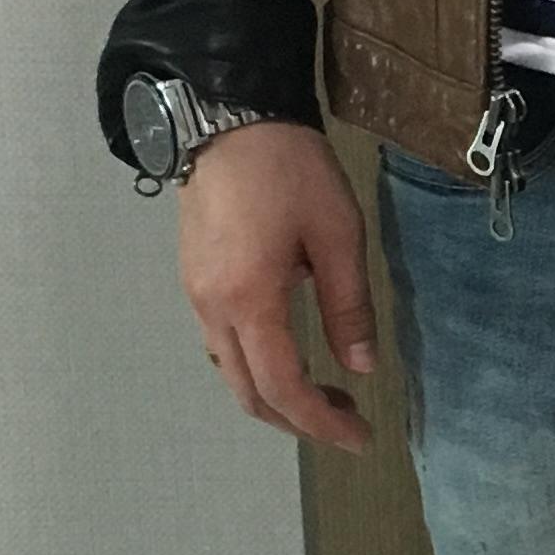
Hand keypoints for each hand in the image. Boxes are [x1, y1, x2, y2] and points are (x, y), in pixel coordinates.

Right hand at [178, 123, 379, 453]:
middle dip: (298, 420)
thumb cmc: (290, 170)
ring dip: (275, 395)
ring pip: (231, 372)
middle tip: (347, 422)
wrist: (229, 116)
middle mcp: (213, 308)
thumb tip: (360, 368)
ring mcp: (196, 295)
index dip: (321, 422)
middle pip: (249, 393)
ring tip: (325, 392)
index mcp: (250, 300)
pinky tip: (289, 353)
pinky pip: (221, 345)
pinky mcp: (194, 279)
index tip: (360, 437)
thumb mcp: (338, 234)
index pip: (283, 387)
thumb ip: (349, 306)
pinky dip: (256, 367)